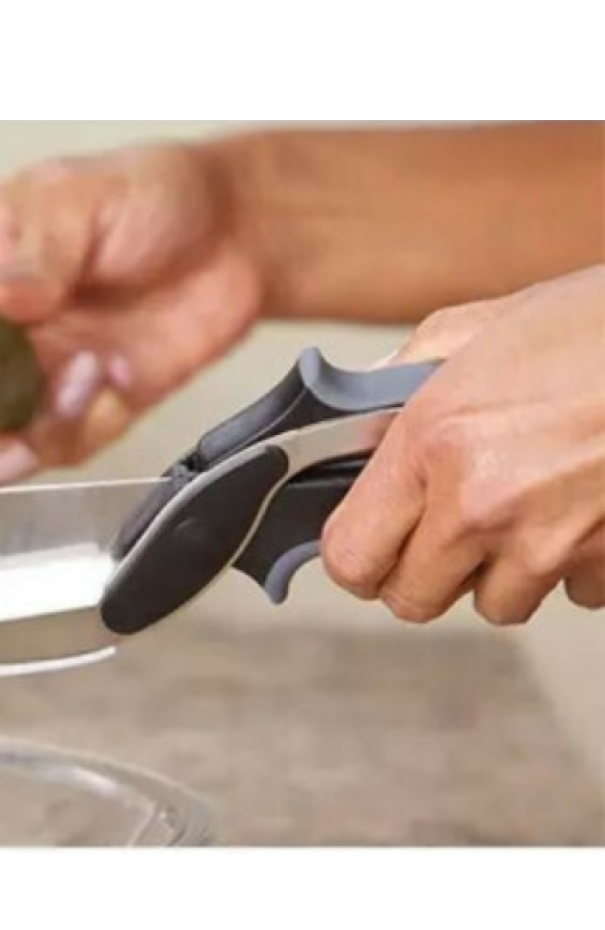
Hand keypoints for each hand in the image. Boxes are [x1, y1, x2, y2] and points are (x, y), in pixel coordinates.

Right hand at [0, 145, 265, 484]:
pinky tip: (112, 380)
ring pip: (3, 440)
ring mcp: (39, 375)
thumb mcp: (79, 198)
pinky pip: (66, 444)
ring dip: (36, 426)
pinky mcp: (89, 407)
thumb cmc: (149, 195)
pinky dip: (84, 426)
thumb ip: (33, 251)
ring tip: (86, 373)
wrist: (240, 236)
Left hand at [323, 266, 604, 624]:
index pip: (349, 558)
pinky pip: (568, 594)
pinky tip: (578, 511)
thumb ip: (400, 377)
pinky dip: (567, 566)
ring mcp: (553, 542)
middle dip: (419, 571)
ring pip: (494, 604)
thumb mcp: (476, 328)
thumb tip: (355, 415)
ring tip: (522, 507)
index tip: (367, 543)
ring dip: (497, 570)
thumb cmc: (598, 324)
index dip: (354, 557)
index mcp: (432, 444)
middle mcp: (483, 504)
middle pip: (412, 600)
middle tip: (439, 529)